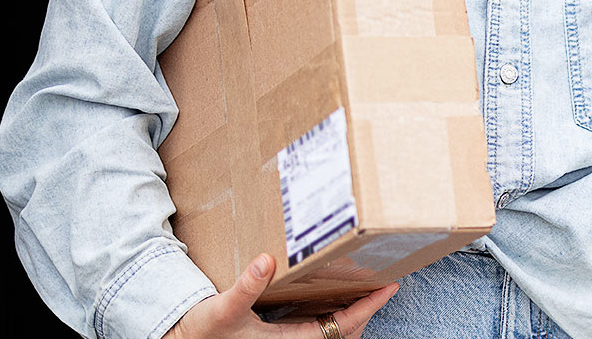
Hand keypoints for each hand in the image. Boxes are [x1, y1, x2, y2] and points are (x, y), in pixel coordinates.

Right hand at [164, 254, 396, 338]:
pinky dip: (335, 317)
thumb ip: (245, 287)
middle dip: (367, 310)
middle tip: (385, 285)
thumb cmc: (202, 331)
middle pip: (344, 333)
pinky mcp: (280, 338)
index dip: (368, 307)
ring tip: (368, 291)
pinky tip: (334, 299)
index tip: (390, 287)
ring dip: (352, 316)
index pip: (341, 326)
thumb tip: (267, 260)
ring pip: (333, 334)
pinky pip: (318, 330)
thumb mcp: (223, 308)